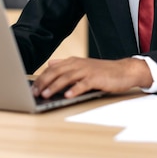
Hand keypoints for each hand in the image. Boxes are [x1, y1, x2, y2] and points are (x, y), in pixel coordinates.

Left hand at [31, 57, 152, 98]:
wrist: (123, 71)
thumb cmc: (102, 71)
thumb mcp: (82, 66)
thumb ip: (65, 65)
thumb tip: (50, 64)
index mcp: (73, 62)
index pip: (52, 69)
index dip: (41, 78)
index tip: (32, 88)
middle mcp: (78, 64)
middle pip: (57, 72)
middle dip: (44, 82)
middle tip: (35, 93)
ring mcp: (87, 71)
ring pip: (67, 77)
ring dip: (55, 86)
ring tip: (46, 94)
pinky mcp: (96, 78)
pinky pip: (83, 84)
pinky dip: (74, 90)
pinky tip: (67, 95)